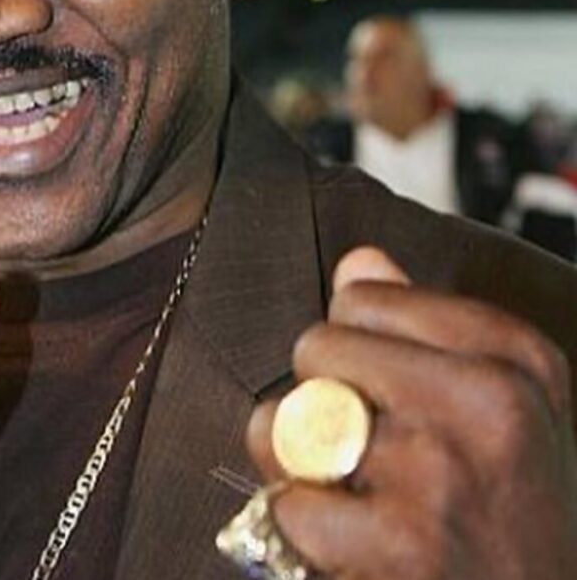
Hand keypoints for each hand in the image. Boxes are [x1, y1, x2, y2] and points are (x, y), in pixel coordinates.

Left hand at [246, 246, 576, 579]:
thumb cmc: (512, 513)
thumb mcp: (501, 407)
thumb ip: (424, 326)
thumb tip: (360, 259)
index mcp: (515, 357)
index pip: (362, 295)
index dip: (356, 346)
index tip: (392, 396)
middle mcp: (490, 404)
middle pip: (318, 346)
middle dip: (321, 398)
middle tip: (366, 450)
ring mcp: (443, 470)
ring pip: (288, 419)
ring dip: (297, 461)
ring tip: (352, 494)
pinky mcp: (403, 542)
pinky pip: (289, 502)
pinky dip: (303, 527)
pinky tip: (354, 544)